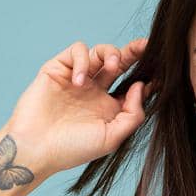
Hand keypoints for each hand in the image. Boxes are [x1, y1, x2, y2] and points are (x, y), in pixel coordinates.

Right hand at [0, 37, 153, 176]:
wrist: (35, 149)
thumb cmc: (72, 149)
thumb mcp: (112, 137)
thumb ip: (132, 114)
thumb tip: (142, 86)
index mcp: (109, 107)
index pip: (133, 85)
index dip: (147, 77)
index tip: (160, 74)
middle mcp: (94, 90)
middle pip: (120, 63)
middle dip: (134, 52)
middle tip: (146, 47)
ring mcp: (76, 79)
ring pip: (100, 52)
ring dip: (110, 54)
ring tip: (112, 66)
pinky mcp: (58, 69)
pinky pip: (76, 51)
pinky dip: (82, 60)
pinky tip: (80, 80)